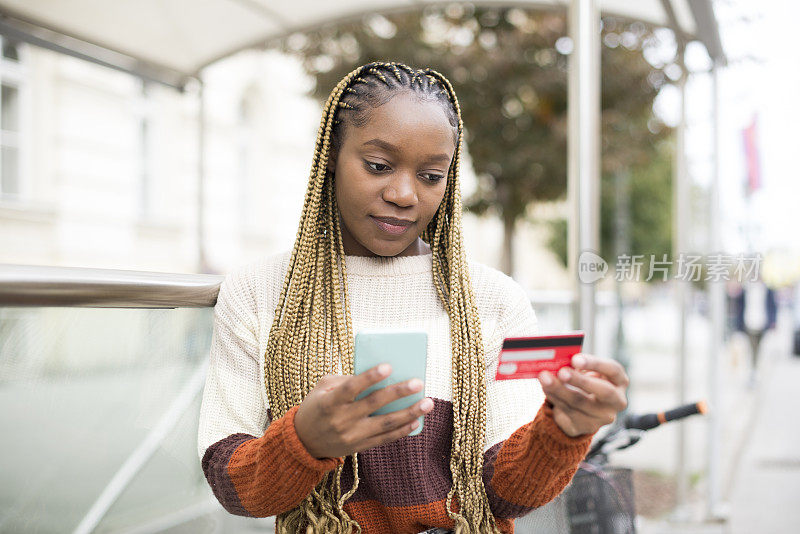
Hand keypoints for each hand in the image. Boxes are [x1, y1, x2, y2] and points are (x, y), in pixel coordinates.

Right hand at [293, 363, 433, 458]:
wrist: (304, 442)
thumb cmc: (317, 406)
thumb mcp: (322, 388)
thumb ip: (346, 379)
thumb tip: (377, 375)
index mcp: (330, 402)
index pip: (352, 388)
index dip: (370, 377)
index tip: (389, 366)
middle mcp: (341, 420)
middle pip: (373, 404)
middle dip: (398, 393)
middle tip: (419, 382)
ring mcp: (351, 436)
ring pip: (385, 424)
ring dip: (409, 413)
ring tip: (428, 403)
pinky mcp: (359, 447)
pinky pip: (385, 438)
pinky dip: (402, 430)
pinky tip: (416, 421)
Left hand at [538, 353, 628, 437]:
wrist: (583, 410)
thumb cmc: (586, 383)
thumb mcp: (587, 373)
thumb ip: (578, 366)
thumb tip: (560, 359)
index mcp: (619, 381)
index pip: (613, 370)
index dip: (595, 364)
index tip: (575, 359)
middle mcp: (616, 401)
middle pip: (603, 391)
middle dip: (580, 380)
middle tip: (561, 372)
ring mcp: (603, 417)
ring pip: (580, 403)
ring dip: (559, 389)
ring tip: (545, 378)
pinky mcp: (587, 426)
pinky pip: (568, 411)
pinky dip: (554, 398)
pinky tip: (546, 388)